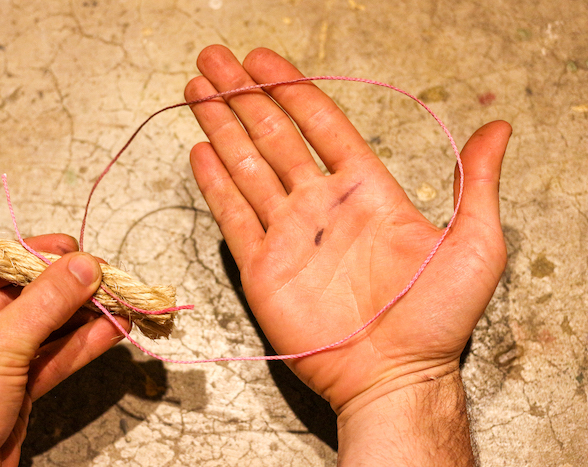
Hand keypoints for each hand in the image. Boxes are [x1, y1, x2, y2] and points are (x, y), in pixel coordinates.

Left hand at [0, 235, 128, 466]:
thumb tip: (81, 266)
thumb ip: (45, 303)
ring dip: (82, 316)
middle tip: (102, 275)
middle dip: (65, 288)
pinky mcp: (13, 390)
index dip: (28, 255)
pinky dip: (82, 345)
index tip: (69, 248)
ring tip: (117, 300)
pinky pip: (51, 358)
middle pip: (20, 296)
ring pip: (42, 328)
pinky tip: (109, 330)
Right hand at [186, 45, 509, 463]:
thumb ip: (477, 183)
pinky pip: (233, 216)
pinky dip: (215, 183)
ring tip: (198, 90)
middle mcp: (321, 205)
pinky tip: (201, 152)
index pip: (320, 124)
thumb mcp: (473, 245)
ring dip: (220, 126)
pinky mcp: (262, 268)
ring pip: (246, 167)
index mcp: (366, 191)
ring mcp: (288, 235)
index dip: (291, 88)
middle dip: (242, 94)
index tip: (262, 60)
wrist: (394, 377)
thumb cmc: (436, 319)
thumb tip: (499, 129)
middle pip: (273, 136)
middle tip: (214, 59)